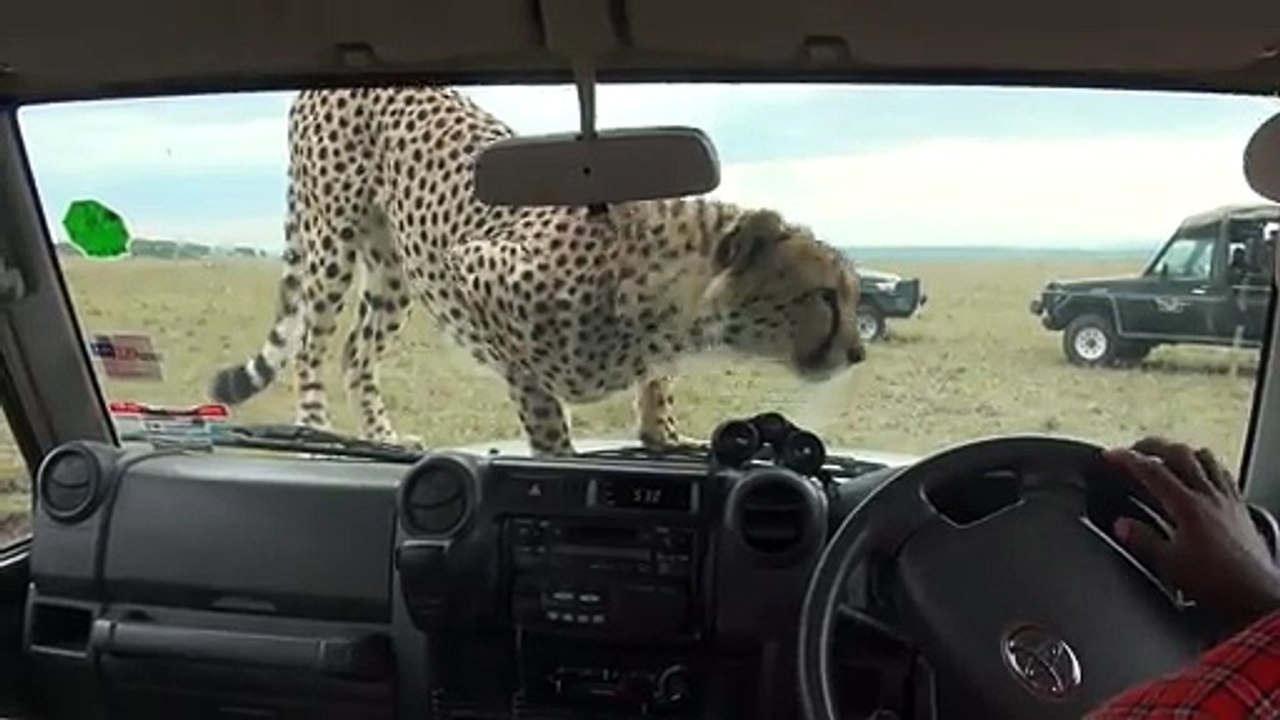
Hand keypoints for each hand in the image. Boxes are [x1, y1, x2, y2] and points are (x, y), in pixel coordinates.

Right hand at [1103, 436, 1279, 628]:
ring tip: (1168, 458)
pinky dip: (1208, 467)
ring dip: (1183, 452)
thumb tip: (1122, 525)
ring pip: (1206, 458)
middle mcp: (1209, 496)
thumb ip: (1143, 540)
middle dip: (1152, 446)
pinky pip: (1225, 474)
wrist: (1257, 597)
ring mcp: (1228, 499)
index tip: (1110, 455)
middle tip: (1135, 450)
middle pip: (1179, 453)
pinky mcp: (1242, 508)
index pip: (1151, 470)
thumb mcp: (1170, 564)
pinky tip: (1203, 476)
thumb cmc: (1217, 583)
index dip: (1126, 459)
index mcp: (1187, 506)